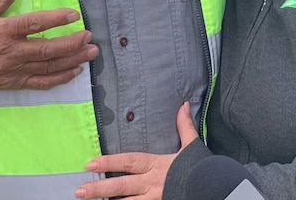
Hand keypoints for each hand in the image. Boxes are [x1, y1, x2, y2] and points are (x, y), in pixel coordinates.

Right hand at [0, 0, 98, 93]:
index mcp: (3, 31)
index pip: (35, 23)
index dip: (56, 19)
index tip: (74, 14)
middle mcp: (11, 52)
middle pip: (47, 49)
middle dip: (72, 43)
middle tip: (90, 36)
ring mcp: (13, 70)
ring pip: (48, 66)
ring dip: (73, 60)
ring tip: (91, 53)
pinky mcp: (13, 83)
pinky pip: (41, 82)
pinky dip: (60, 78)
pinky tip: (75, 71)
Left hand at [74, 102, 198, 199]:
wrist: (216, 189)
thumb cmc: (201, 168)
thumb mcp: (192, 146)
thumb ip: (184, 126)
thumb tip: (183, 105)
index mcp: (157, 165)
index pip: (128, 162)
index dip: (109, 162)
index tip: (90, 162)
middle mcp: (152, 184)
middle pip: (121, 187)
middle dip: (99, 189)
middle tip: (79, 190)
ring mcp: (154, 199)